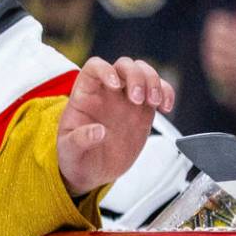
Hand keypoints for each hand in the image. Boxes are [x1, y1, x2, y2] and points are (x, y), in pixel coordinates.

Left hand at [57, 56, 174, 196]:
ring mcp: (126, 99)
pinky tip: (166, 107)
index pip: (95, 67)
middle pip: (124, 65)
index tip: (115, 86)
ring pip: (143, 72)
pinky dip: (166, 92)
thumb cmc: (74, 156)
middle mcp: (107, 91)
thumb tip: (98, 131)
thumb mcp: (69, 150)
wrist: (91, 169)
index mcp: (85, 94)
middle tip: (138, 99)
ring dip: (153, 81)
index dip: (106, 70)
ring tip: (154, 103)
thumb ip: (80, 140)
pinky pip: (158, 91)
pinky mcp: (142, 110)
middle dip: (135, 76)